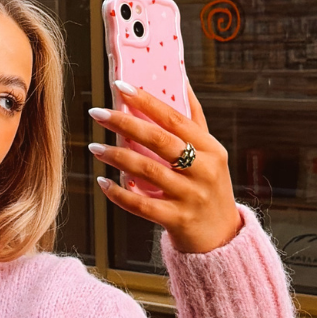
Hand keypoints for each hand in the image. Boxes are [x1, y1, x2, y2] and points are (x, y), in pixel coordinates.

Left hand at [88, 80, 242, 253]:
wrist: (221, 236)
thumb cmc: (208, 187)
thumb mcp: (211, 153)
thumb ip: (194, 120)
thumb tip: (181, 81)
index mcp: (211, 148)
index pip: (175, 118)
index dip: (147, 101)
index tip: (120, 87)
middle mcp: (203, 170)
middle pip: (159, 141)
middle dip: (125, 123)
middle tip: (97, 112)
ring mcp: (191, 196)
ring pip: (148, 171)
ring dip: (117, 156)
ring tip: (95, 147)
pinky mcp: (177, 220)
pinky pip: (142, 205)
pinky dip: (120, 193)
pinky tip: (103, 182)